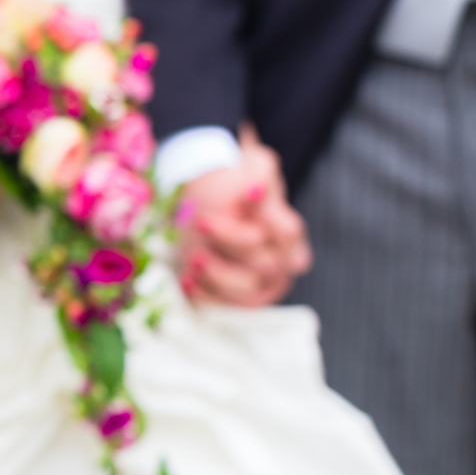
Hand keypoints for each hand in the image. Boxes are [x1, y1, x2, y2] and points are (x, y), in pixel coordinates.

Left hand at [178, 128, 311, 306]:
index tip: (240, 194)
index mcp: (288, 233)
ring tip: (194, 258)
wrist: (204, 200)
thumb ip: (259, 174)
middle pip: (265, 262)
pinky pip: (225, 306)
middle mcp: (280, 262)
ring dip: (219, 275)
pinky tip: (186, 279)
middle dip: (232, 241)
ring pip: (247, 289)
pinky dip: (205, 294)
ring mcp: (258, 284)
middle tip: (201, 223)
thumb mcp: (250, 168)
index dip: (266, 212)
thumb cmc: (231, 185)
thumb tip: (256, 188)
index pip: (287, 232)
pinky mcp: (234, 299)